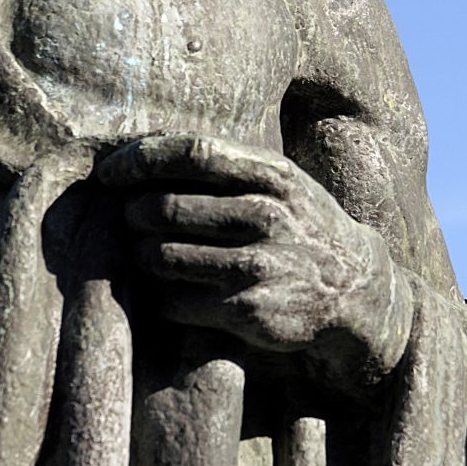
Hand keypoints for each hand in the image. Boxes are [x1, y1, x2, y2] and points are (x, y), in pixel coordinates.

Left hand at [99, 133, 410, 375]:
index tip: (110, 173)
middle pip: (164, 207)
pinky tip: (170, 293)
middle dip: (132, 215)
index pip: (192, 153)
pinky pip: (174, 302)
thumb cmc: (298, 225)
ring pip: (161, 257)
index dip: (141, 160)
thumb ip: (226, 165)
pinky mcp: (248, 312)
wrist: (356, 289)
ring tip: (146, 256)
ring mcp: (258, 266)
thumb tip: (140, 153)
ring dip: (141, 257)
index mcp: (272, 175)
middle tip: (128, 221)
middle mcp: (267, 216)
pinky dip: (160, 298)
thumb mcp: (280, 182)